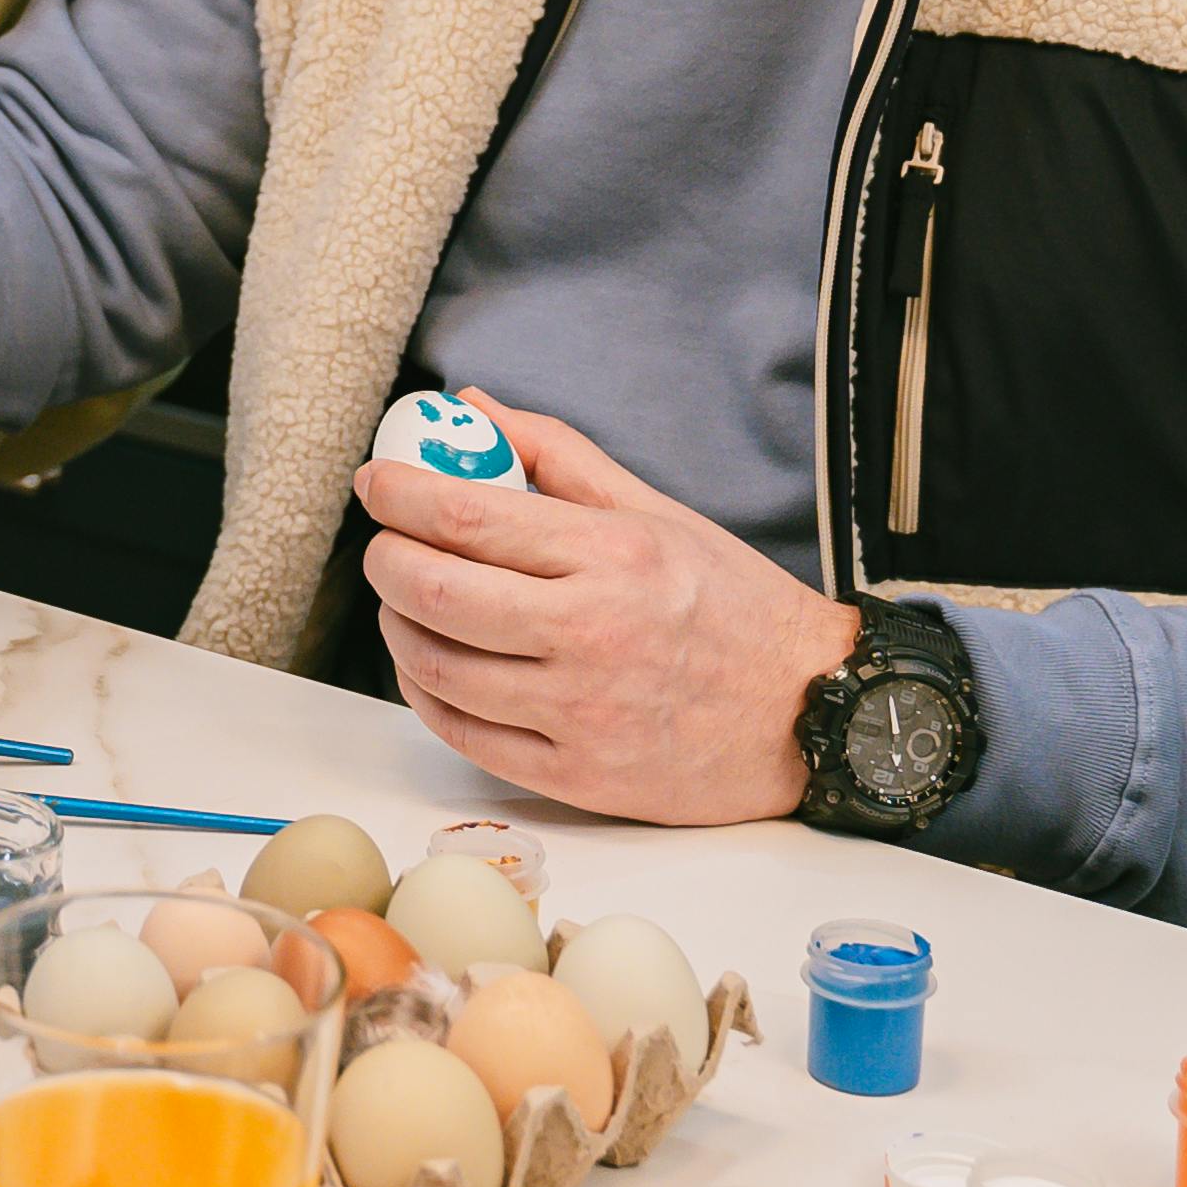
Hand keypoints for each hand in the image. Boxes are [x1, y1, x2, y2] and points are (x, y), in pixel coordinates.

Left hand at [354, 396, 856, 825]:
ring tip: (405, 602)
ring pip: (436, 667)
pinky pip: (463, 734)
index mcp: (613, 556)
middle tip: (385, 544)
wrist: (811, 714)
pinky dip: (426, 694)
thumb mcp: (656, 513)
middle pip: (434, 592)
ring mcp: (580, 712)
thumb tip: (474, 411)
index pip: (468, 517)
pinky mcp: (576, 775)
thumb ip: (558, 457)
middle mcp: (591, 634)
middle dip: (386, 559)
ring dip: (397, 626)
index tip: (376, 482)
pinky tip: (430, 665)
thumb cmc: (734, 607)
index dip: (400, 494)